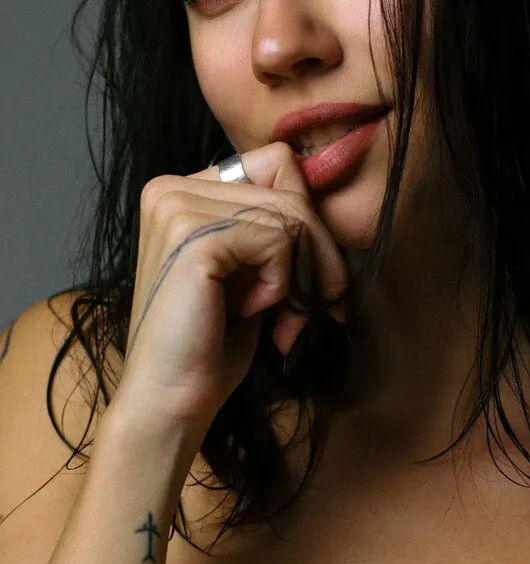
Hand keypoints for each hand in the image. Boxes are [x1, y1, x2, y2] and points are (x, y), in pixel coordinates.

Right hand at [112, 142, 348, 437]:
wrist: (171, 400)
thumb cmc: (212, 343)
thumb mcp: (252, 270)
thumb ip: (275, 226)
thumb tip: (323, 194)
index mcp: (182, 190)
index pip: (278, 164)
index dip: (308, 219)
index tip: (317, 279)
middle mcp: (172, 187)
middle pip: (291, 188)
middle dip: (320, 254)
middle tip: (316, 309)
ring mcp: (176, 206)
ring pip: (291, 215)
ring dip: (303, 276)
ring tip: (280, 318)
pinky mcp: (190, 234)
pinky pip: (278, 239)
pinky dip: (282, 283)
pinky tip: (251, 312)